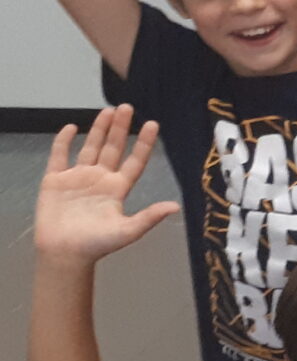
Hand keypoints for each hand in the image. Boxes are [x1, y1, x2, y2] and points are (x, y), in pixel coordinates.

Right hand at [34, 107, 178, 263]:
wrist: (64, 253)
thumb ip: (149, 217)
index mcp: (118, 189)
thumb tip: (176, 207)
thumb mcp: (127, 231)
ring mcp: (77, 178)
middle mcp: (100, 179)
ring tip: (107, 110)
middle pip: (112, 148)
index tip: (153, 124)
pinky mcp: (55, 180)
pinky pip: (59, 156)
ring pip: (90, 148)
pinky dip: (63, 141)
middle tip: (127, 107)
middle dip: (120, 128)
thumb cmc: (97, 244)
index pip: (135, 161)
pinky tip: (71, 127)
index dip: (143, 144)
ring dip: (98, 129)